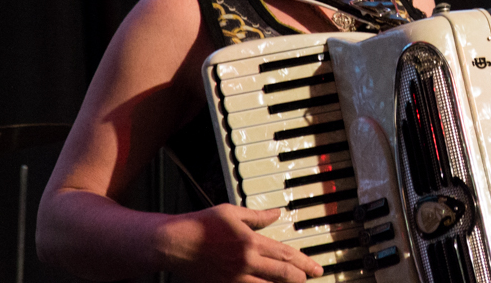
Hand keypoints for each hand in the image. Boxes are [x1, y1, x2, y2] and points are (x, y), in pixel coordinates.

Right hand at [159, 204, 323, 282]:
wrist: (174, 243)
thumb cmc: (200, 226)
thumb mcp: (232, 213)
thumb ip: (258, 216)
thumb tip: (277, 213)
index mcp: (250, 242)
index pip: (285, 254)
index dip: (305, 262)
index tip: (316, 267)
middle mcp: (246, 262)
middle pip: (282, 274)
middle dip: (301, 277)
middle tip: (312, 277)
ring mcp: (235, 279)